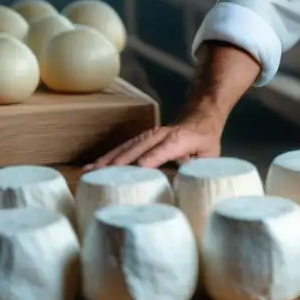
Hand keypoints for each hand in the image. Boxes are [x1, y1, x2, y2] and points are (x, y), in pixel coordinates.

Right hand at [84, 112, 223, 170]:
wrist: (200, 117)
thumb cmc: (205, 141)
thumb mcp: (209, 155)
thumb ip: (198, 168)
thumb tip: (183, 182)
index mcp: (180, 139)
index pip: (163, 149)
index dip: (151, 158)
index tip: (138, 169)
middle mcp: (161, 135)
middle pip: (138, 148)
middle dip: (120, 162)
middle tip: (100, 178)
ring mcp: (149, 135)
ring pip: (127, 147)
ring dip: (108, 159)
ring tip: (89, 172)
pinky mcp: (141, 139)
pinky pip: (123, 147)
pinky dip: (108, 157)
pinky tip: (92, 166)